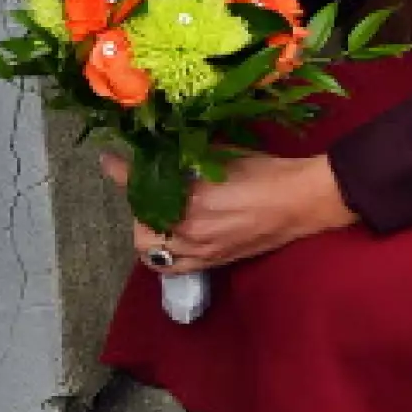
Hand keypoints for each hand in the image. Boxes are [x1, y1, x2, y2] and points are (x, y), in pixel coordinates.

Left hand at [101, 150, 356, 271]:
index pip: (139, 185)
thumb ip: (188, 155)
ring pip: (149, 247)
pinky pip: (170, 265)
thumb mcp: (222, 154)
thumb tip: (164, 146)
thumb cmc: (267, 171)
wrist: (302, 201)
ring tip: (158, 213)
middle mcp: (190, 230)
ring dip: (147, 229)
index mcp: (192, 198)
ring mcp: (200, 251)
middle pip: (139, 222)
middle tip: (148, 186)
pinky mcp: (211, 262)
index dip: (119, 171)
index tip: (108, 160)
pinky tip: (169, 237)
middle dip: (137, 204)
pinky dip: (161, 252)